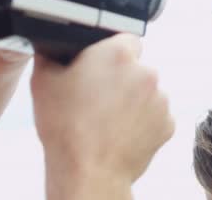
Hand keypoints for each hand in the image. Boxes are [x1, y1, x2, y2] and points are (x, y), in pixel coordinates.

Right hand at [31, 34, 174, 195]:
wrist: (87, 172)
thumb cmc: (65, 127)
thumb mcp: (43, 81)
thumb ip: (50, 54)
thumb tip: (50, 45)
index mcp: (117, 53)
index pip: (125, 39)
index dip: (111, 53)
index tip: (100, 68)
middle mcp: (146, 71)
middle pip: (137, 67)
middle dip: (121, 78)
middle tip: (98, 97)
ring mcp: (161, 99)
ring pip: (147, 92)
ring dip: (133, 100)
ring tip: (108, 119)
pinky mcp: (168, 124)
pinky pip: (155, 116)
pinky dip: (143, 122)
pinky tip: (121, 132)